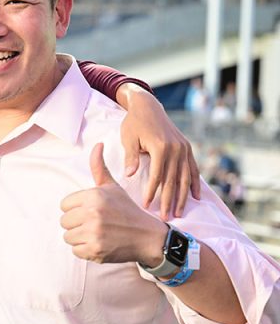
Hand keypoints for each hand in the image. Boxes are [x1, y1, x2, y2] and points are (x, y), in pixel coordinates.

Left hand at [60, 143, 167, 265]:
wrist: (148, 237)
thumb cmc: (127, 210)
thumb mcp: (113, 187)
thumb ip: (99, 167)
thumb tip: (97, 144)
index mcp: (94, 196)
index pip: (64, 205)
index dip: (76, 209)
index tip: (92, 211)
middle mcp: (92, 213)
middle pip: (64, 221)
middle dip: (77, 224)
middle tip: (95, 224)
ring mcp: (93, 233)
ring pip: (68, 237)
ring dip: (80, 237)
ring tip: (98, 233)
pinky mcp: (95, 250)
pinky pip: (75, 250)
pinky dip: (85, 250)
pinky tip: (100, 244)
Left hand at [118, 85, 199, 218]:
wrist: (147, 106)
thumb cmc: (133, 123)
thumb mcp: (128, 138)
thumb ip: (131, 157)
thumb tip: (130, 174)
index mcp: (160, 147)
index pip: (157, 176)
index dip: (152, 192)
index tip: (146, 206)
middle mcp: (176, 149)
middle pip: (173, 180)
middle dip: (169, 200)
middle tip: (166, 217)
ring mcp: (184, 149)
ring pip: (185, 177)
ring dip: (182, 196)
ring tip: (179, 212)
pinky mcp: (187, 148)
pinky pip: (193, 169)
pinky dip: (195, 183)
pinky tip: (195, 197)